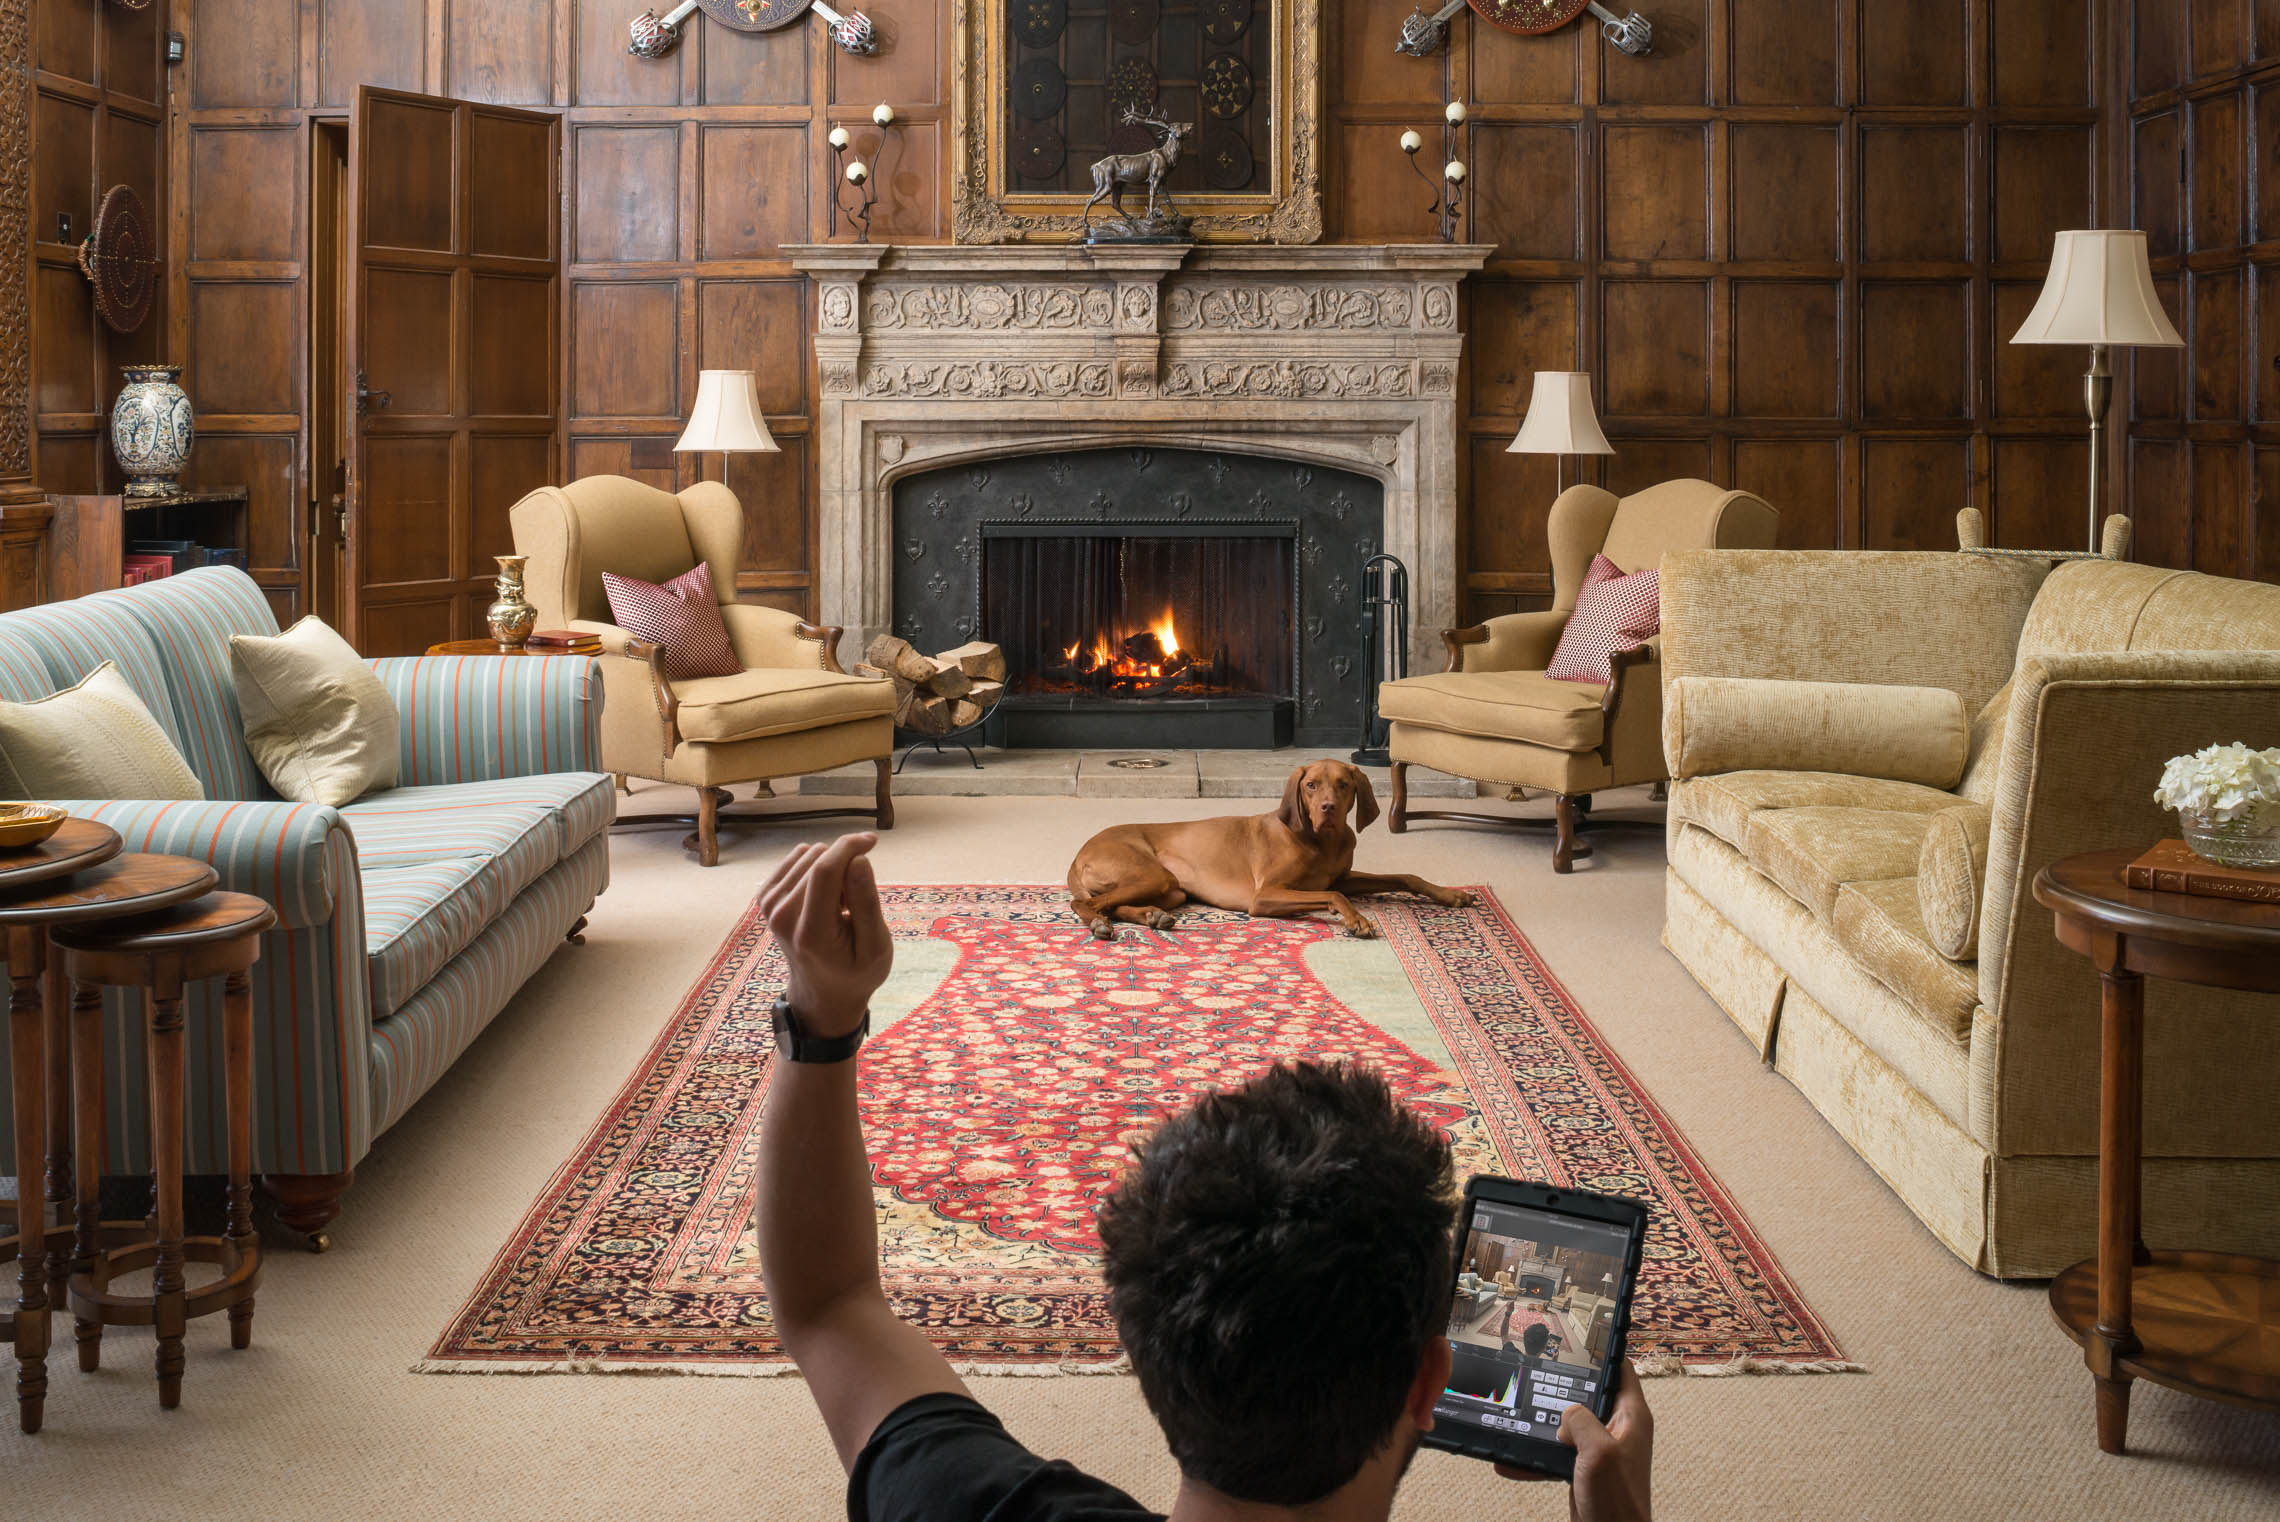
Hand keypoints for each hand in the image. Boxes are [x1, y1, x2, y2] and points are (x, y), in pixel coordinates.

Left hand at [757, 834, 892, 1038]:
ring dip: (831, 868)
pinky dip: (816, 868)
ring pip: (808, 854)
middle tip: (856, 900)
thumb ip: (866, 902)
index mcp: (811, 931)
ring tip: (840, 902)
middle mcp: (782, 916)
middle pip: (817, 859)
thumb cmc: (857, 972)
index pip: (824, 870)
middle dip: (845, 864)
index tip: (873, 841)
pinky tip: (824, 895)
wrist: (823, 993)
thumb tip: (859, 859)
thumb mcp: (876, 946)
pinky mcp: (766, 897)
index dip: (849, 847)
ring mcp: (769, 906)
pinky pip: (796, 859)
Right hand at [1495, 1362, 1651, 1521]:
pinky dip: (1536, 1454)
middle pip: (1590, 1393)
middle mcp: (1618, 1430)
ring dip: (1544, 1421)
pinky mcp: (1585, 1468)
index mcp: (1631, 1418)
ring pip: (1569, 1422)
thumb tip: (1566, 1414)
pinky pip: (1557, 1452)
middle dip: (1563, 1384)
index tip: (1582, 1336)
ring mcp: (1601, 1450)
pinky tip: (1511, 1459)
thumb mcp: (1598, 1451)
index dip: (1604, 1351)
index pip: (1621, 1370)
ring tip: (1518, 1412)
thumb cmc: (1617, 1502)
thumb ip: (1581, 1420)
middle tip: (1539, 1367)